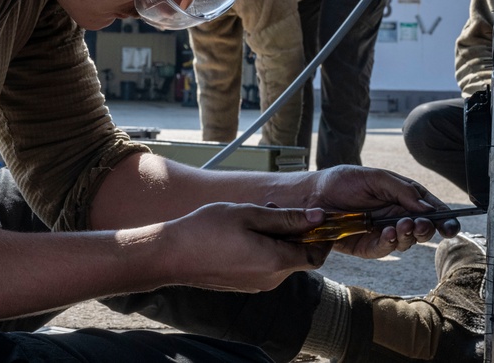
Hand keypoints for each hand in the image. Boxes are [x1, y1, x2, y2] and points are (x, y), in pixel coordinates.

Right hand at [158, 202, 331, 292]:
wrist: (171, 255)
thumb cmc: (207, 230)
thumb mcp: (248, 215)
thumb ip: (286, 217)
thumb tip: (318, 217)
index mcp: (275, 262)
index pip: (316, 255)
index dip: (322, 236)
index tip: (315, 216)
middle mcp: (270, 280)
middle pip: (298, 256)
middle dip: (293, 231)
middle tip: (271, 208)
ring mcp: (256, 285)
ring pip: (280, 258)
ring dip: (275, 237)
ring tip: (251, 216)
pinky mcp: (244, 284)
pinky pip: (265, 265)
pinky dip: (263, 247)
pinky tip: (241, 231)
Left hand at [307, 166, 460, 257]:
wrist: (312, 196)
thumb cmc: (341, 181)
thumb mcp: (374, 177)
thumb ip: (402, 190)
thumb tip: (428, 208)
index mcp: (402, 198)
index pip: (429, 209)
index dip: (444, 218)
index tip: (453, 226)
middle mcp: (395, 217)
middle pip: (423, 229)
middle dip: (428, 229)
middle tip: (423, 225)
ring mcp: (382, 233)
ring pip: (406, 241)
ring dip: (409, 235)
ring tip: (402, 225)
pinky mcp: (367, 246)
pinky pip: (384, 249)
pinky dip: (390, 243)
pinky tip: (388, 233)